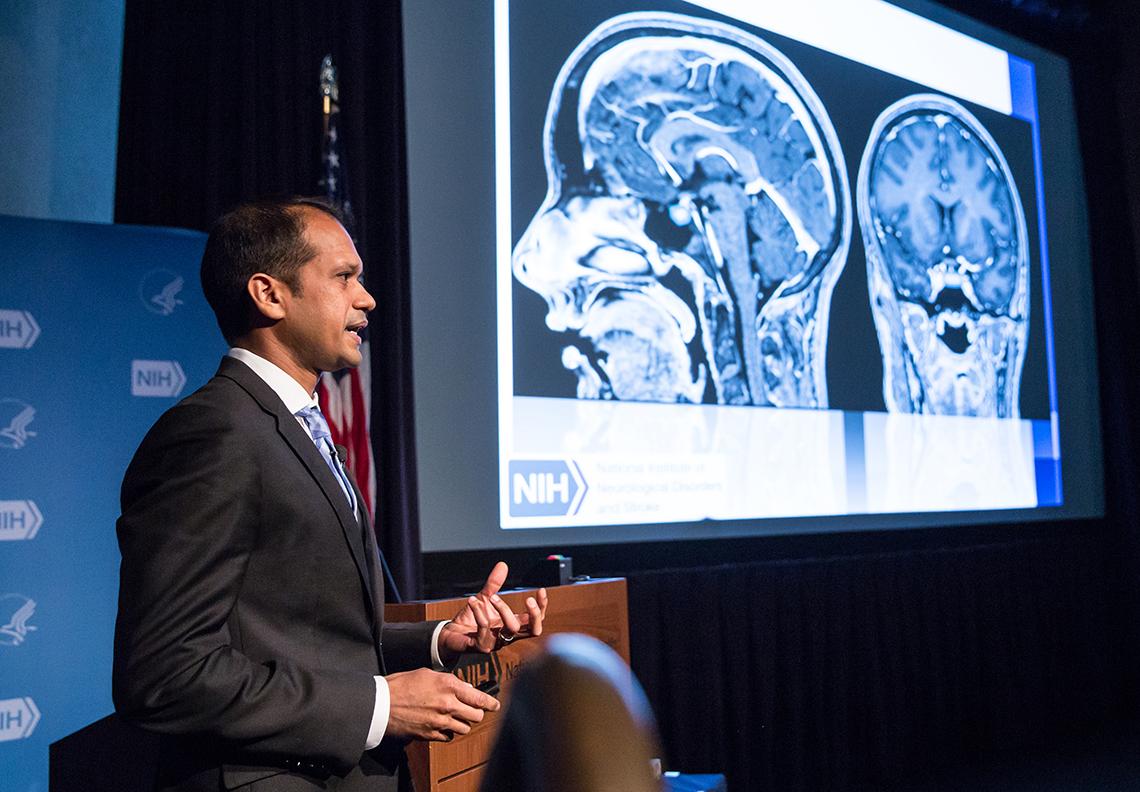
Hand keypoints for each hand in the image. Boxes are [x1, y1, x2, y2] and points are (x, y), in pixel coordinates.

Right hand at [385, 667, 499, 740]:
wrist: (381, 703)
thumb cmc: (402, 684)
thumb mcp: (428, 674)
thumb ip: (450, 681)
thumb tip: (465, 690)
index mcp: (448, 686)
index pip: (479, 698)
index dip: (491, 703)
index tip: (495, 705)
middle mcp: (447, 704)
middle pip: (476, 716)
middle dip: (477, 713)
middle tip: (473, 710)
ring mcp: (439, 722)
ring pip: (464, 728)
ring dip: (462, 723)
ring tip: (454, 717)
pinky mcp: (430, 734)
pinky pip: (448, 737)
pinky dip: (448, 732)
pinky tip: (441, 724)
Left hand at [439, 562, 548, 657]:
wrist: (450, 634)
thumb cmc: (470, 619)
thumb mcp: (485, 598)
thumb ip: (494, 584)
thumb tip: (503, 564)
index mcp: (512, 625)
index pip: (535, 621)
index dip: (541, 607)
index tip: (540, 589)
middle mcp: (508, 636)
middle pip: (533, 631)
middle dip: (534, 615)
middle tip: (527, 599)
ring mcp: (496, 643)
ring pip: (511, 629)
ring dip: (503, 608)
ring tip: (491, 596)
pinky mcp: (481, 646)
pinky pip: (485, 628)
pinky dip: (479, 612)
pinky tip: (472, 601)